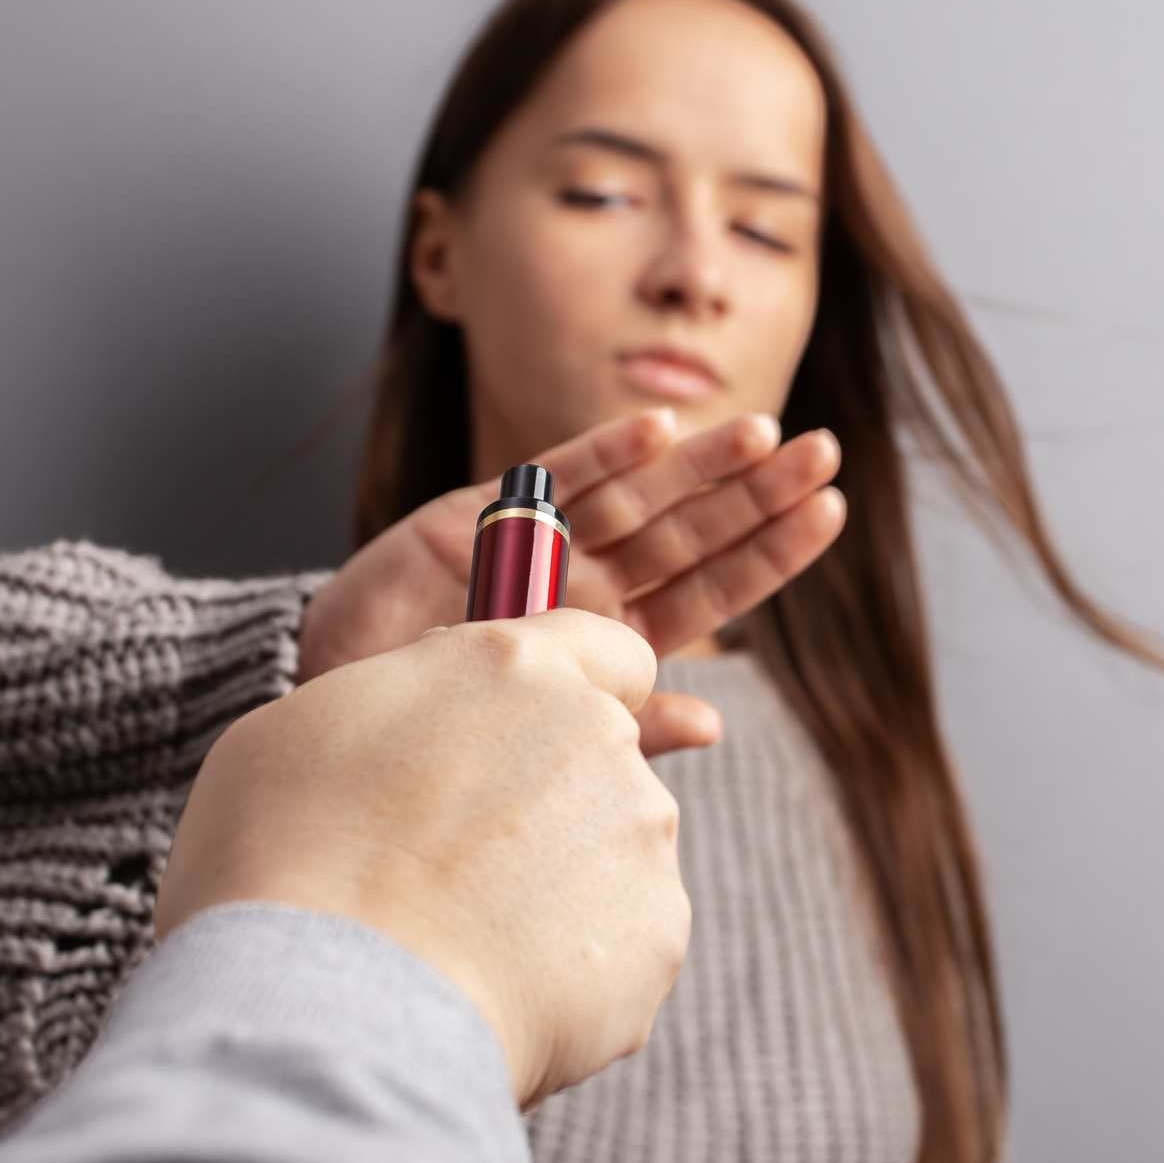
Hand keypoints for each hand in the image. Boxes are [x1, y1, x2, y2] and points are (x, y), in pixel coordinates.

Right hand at [156, 608, 689, 1111]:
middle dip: (545, 804)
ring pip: (610, 855)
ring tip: (455, 938)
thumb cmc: (284, 857)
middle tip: (450, 864)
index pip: (601, 645)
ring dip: (555, 888)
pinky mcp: (658, 934)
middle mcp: (594, 734)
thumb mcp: (302, 730)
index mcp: (508, 665)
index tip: (534, 733)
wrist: (331, 1004)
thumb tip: (416, 730)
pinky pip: (619, 945)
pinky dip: (570, 969)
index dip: (577, 688)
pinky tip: (489, 986)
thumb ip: (395, 707)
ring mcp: (638, 835)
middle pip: (600, 759)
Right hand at [296, 407, 845, 754]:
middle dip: (755, 491)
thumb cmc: (440, 730)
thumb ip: (628, 724)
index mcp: (615, 641)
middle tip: (824, 453)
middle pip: (688, 532)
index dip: (769, 550)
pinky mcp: (482, 515)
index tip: (829, 512)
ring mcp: (539, 545)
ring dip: (698, 463)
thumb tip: (715, 722)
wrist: (334, 704)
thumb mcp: (546, 733)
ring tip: (764, 431)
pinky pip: (553, 479)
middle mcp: (587, 585)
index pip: (710, 590)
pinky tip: (658, 428)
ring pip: (635, 496)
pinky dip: (604, 453)